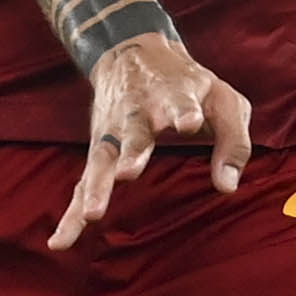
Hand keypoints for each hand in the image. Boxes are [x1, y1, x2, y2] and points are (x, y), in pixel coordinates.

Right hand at [48, 30, 253, 248]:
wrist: (132, 53)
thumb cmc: (189, 86)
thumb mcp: (222, 100)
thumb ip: (234, 142)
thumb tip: (227, 188)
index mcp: (174, 96)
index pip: (180, 103)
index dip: (184, 112)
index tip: (189, 122)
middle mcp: (139, 113)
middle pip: (134, 133)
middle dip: (131, 152)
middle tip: (127, 172)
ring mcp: (113, 133)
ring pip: (102, 161)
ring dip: (97, 187)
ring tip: (92, 214)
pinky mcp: (99, 151)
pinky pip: (83, 185)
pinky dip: (71, 213)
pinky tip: (61, 242)